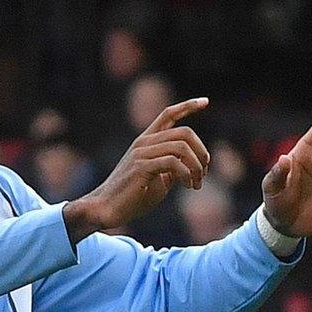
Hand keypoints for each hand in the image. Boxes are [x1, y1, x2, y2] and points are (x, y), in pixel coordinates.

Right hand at [64, 98, 209, 241]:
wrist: (106, 209)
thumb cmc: (132, 197)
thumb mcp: (159, 179)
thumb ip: (174, 167)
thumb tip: (195, 165)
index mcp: (146, 141)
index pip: (168, 114)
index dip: (187, 106)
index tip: (205, 101)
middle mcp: (144, 142)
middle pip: (184, 132)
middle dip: (201, 151)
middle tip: (203, 172)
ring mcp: (141, 153)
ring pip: (181, 147)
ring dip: (196, 166)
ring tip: (196, 183)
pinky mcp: (141, 166)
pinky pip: (173, 162)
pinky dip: (186, 174)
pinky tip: (187, 185)